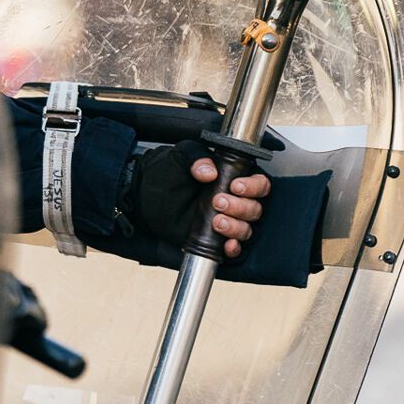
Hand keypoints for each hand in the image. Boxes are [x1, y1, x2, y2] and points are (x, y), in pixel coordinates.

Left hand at [130, 139, 269, 256]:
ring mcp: (226, 220)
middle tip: (218, 201)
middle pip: (255, 208)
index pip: (259, 184)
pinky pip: (234, 248)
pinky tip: (227, 244)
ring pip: (247, 228)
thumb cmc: (166, 171)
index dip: (253, 186)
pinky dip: (234, 248)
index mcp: (233, 177)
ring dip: (236, 227)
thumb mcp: (180, 156)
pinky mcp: (215, 239)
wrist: (144, 194)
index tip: (235, 186)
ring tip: (216, 221)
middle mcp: (234, 200)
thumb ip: (195, 156)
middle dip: (240, 207)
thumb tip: (210, 171)